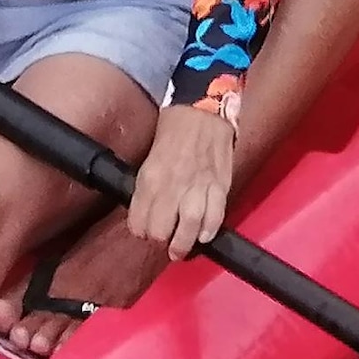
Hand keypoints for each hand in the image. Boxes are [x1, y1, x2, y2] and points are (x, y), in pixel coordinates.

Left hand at [124, 102, 242, 259]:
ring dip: (183, 245)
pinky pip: (215, 216)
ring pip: (189, 228)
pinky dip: (209, 230)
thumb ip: (148, 185)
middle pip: (161, 230)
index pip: (138, 220)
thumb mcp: (149, 156)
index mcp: (150, 177)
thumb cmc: (174, 127)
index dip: (140, 229)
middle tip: (163, 242)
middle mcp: (172, 185)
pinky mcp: (220, 185)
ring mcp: (198, 186)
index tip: (145, 229)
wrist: (203, 108)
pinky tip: (203, 235)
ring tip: (180, 250)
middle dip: (160, 240)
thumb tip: (147, 209)